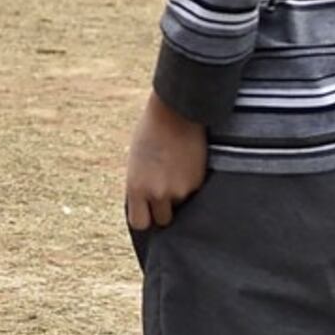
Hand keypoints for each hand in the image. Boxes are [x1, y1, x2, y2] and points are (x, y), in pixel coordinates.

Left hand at [124, 94, 207, 230]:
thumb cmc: (151, 131)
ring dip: (180, 196)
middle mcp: (158, 193)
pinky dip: (192, 184)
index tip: (147, 211)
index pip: (139, 222)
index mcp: (136, 187)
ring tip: (178, 172)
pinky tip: (189, 165)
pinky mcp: (198, 183)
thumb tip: (148, 205)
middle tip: (166, 192)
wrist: (177, 112)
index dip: (145, 217)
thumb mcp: (137, 161)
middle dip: (164, 210)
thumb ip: (141, 185)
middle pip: (162, 220)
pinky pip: (195, 194)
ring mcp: (180, 190)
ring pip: (181, 206)